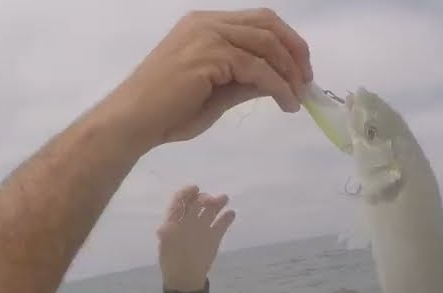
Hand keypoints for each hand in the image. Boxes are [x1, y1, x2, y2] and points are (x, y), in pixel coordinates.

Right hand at [96, 9, 311, 148]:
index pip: (259, 20)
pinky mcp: (210, 56)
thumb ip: (246, 81)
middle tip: (307, 82)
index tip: (302, 70)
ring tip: (298, 98)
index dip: (287, 41)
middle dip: (296, 52)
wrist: (134, 121)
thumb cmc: (168, 111)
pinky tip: (286, 104)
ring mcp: (207, 36)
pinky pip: (258, 69)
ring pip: (267, 45)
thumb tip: (280, 82)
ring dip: (290, 73)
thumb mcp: (218, 93)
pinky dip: (279, 87)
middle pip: (268, 24)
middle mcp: (207, 23)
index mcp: (205, 25)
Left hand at [158, 186, 234, 290]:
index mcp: (175, 220)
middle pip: (197, 203)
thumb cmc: (171, 261)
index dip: (186, 193)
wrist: (185, 279)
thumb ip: (167, 230)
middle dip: (203, 198)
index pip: (180, 201)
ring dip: (217, 203)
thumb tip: (169, 221)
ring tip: (224, 199)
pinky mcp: (214, 237)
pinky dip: (226, 218)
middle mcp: (189, 221)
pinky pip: (221, 224)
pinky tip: (231, 214)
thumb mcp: (165, 244)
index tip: (195, 189)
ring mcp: (202, 229)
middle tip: (211, 200)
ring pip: (210, 211)